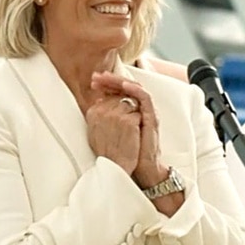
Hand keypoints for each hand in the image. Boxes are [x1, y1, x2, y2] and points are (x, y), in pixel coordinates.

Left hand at [91, 72, 163, 186]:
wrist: (142, 169)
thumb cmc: (127, 153)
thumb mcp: (112, 132)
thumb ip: (107, 118)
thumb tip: (96, 104)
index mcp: (130, 112)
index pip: (118, 92)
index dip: (106, 85)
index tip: (93, 82)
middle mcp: (139, 109)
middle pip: (126, 87)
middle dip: (110, 80)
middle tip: (96, 76)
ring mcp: (147, 112)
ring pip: (135, 88)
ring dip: (120, 81)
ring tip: (107, 77)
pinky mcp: (152, 117)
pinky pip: (145, 98)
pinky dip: (135, 90)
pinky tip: (124, 85)